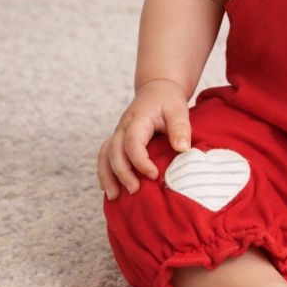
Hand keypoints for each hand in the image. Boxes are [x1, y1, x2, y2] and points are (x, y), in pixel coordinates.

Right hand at [97, 79, 191, 199]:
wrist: (157, 89)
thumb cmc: (168, 100)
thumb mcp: (178, 109)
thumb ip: (180, 128)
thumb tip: (182, 149)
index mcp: (138, 119)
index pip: (132, 142)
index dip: (140, 161)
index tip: (154, 175)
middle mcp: (123, 127)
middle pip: (114, 151)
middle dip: (122, 173)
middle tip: (134, 190)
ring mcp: (118, 134)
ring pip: (104, 155)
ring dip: (107, 176)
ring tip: (114, 197)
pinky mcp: (118, 140)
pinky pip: (105, 156)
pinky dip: (105, 172)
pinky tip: (109, 188)